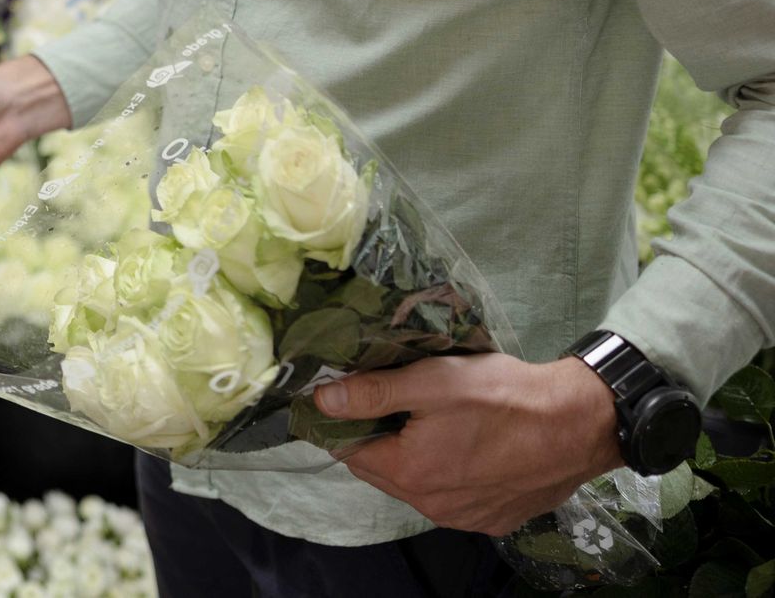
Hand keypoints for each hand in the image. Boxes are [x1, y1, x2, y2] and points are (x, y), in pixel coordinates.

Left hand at [317, 353, 623, 534]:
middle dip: (379, 439)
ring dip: (413, 457)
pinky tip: (468, 445)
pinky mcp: (493, 520)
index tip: (358, 396)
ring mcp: (465, 518)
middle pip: (380, 470)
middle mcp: (433, 506)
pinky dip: (449, 474)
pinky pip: (452, 497)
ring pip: (416, 485)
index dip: (346, 421)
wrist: (580, 425)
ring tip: (436, 420)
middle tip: (398, 402)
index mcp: (410, 472)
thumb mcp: (432, 381)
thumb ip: (373, 392)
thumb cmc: (505, 398)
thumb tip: (322, 400)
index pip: (349, 450)